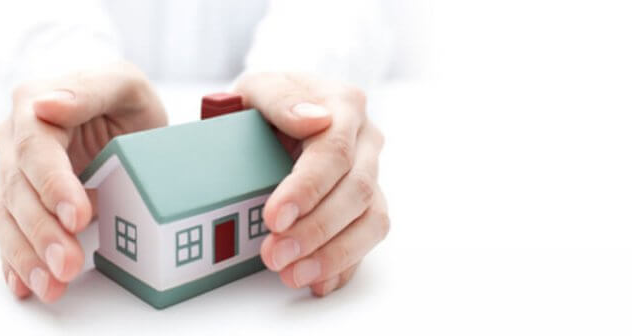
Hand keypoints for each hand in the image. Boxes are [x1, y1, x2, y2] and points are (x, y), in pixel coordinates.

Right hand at [0, 62, 166, 301]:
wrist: (112, 113)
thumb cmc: (119, 98)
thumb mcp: (122, 84)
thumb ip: (89, 91)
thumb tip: (48, 106)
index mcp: (32, 105)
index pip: (35, 149)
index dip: (53, 184)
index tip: (77, 214)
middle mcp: (13, 141)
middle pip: (18, 191)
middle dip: (42, 232)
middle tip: (68, 263)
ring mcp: (12, 173)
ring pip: (7, 218)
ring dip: (26, 255)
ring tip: (51, 284)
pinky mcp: (19, 202)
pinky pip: (8, 234)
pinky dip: (14, 261)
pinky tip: (25, 284)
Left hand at [234, 72, 389, 296]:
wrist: (284, 109)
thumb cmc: (270, 100)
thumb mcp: (260, 86)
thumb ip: (280, 97)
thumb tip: (313, 117)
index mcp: (343, 106)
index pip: (334, 152)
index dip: (307, 189)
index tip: (275, 217)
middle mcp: (366, 141)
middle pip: (356, 192)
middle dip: (315, 230)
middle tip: (275, 255)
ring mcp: (370, 174)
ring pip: (371, 220)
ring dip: (333, 254)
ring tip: (293, 275)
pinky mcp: (366, 204)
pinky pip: (367, 239)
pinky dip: (345, 264)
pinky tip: (318, 282)